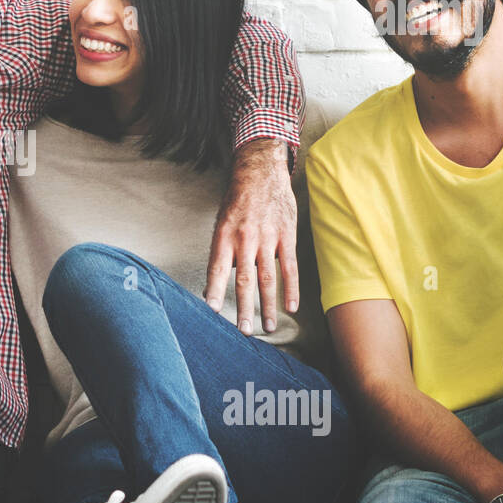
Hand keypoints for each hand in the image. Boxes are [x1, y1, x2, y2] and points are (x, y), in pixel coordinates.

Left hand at [205, 138, 298, 333]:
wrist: (261, 171)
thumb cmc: (238, 200)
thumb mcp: (222, 221)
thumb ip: (223, 251)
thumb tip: (220, 280)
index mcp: (224, 235)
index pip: (216, 268)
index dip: (213, 290)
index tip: (211, 311)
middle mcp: (245, 239)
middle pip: (243, 280)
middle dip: (243, 308)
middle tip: (243, 331)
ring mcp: (267, 238)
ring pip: (267, 278)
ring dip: (267, 306)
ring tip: (267, 327)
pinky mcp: (286, 235)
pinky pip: (289, 266)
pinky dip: (290, 288)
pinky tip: (290, 306)